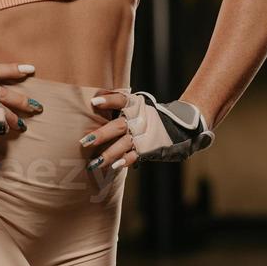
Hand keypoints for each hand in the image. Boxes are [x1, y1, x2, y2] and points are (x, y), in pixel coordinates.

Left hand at [80, 88, 214, 170]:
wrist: (182, 127)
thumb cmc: (149, 115)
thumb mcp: (138, 105)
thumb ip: (120, 105)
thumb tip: (93, 101)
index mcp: (136, 105)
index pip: (121, 99)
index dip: (108, 100)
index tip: (94, 101)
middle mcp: (139, 119)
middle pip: (118, 126)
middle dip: (101, 134)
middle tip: (84, 141)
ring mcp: (144, 135)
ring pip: (124, 144)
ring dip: (107, 154)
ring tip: (93, 163)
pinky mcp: (149, 148)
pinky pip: (135, 155)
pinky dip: (124, 160)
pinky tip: (114, 166)